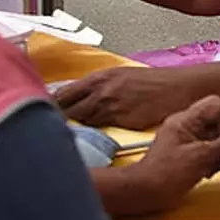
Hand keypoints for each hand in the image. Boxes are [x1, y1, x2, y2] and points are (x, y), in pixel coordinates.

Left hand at [56, 66, 196, 129]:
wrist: (179, 87)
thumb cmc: (154, 84)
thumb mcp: (122, 79)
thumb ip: (100, 88)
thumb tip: (83, 101)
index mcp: (99, 77)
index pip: (64, 92)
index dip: (50, 104)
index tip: (40, 113)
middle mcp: (100, 89)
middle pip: (64, 106)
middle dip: (53, 117)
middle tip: (42, 128)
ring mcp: (109, 104)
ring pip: (79, 119)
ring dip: (69, 128)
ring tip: (58, 137)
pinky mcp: (121, 118)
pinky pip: (97, 129)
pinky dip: (88, 135)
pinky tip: (83, 142)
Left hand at [119, 96, 219, 214]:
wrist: (144, 194)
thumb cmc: (167, 173)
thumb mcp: (202, 156)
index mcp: (186, 119)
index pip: (218, 105)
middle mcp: (186, 126)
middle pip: (218, 121)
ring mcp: (186, 141)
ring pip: (215, 137)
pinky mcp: (187, 155)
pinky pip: (208, 150)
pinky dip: (214, 160)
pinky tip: (209, 171)